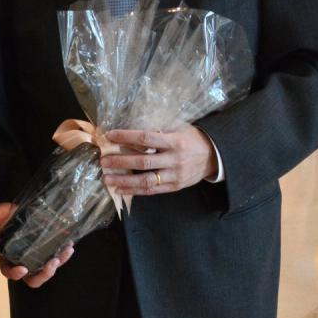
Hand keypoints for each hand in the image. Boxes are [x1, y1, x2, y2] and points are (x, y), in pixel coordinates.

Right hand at [0, 202, 73, 287]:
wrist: (17, 210)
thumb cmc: (4, 216)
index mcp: (6, 257)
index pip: (8, 271)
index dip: (15, 274)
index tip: (23, 268)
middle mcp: (21, 262)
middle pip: (33, 280)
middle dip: (44, 275)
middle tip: (52, 262)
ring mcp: (34, 259)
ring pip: (47, 270)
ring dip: (58, 263)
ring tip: (67, 250)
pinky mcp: (45, 252)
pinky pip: (55, 259)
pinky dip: (63, 254)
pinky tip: (69, 244)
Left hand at [101, 124, 216, 195]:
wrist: (214, 156)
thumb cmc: (191, 137)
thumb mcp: (178, 126)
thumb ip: (158, 126)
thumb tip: (132, 126)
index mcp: (175, 141)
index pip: (146, 138)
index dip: (126, 137)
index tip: (110, 135)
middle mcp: (175, 159)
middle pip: (144, 162)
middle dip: (121, 161)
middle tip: (103, 160)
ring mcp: (175, 175)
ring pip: (146, 180)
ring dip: (124, 181)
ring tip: (107, 179)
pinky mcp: (175, 186)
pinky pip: (152, 190)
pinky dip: (135, 191)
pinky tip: (120, 190)